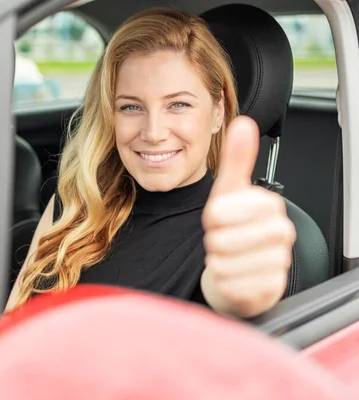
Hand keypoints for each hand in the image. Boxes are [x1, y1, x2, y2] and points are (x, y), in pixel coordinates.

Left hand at [201, 116, 296, 317]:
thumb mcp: (229, 193)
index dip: (211, 219)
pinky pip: (229, 285)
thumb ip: (237, 160)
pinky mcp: (269, 290)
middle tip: (225, 241)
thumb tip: (243, 123)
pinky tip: (234, 276)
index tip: (221, 220)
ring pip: (223, 264)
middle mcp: (281, 233)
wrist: (241, 270)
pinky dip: (223, 282)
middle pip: (220, 240)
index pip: (219, 212)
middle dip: (214, 242)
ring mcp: (279, 264)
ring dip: (217, 263)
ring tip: (229, 257)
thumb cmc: (233, 229)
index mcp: (270, 206)